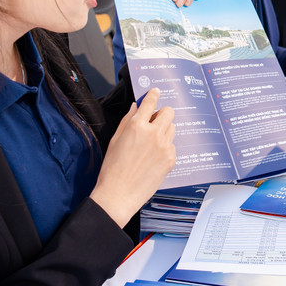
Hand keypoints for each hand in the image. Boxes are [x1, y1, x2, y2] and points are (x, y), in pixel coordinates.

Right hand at [90, 89, 176, 226]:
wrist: (119, 194)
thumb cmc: (112, 169)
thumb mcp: (115, 140)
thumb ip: (127, 121)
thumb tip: (136, 107)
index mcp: (136, 126)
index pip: (150, 102)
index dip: (153, 95)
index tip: (156, 91)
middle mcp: (153, 134)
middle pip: (169, 112)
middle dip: (162, 114)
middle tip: (154, 121)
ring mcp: (164, 147)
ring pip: (172, 128)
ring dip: (164, 130)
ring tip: (151, 143)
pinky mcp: (171, 159)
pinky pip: (172, 145)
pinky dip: (165, 147)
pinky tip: (153, 158)